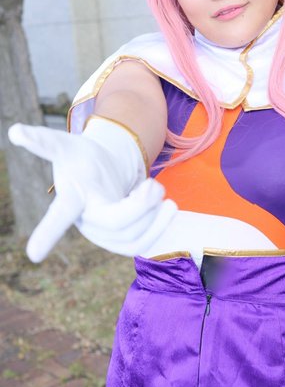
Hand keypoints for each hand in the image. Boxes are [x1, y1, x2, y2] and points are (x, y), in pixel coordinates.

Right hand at [8, 122, 176, 262]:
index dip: (47, 233)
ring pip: (133, 238)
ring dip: (154, 216)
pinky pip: (143, 244)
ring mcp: (105, 235)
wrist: (100, 172)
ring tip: (162, 192)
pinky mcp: (123, 240)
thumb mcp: (65, 145)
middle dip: (140, 205)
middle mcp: (87, 222)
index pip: (58, 217)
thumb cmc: (80, 159)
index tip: (33, 254)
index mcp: (71, 199)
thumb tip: (15, 132)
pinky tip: (168, 208)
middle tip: (154, 185)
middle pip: (115, 223)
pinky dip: (159, 226)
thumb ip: (43, 140)